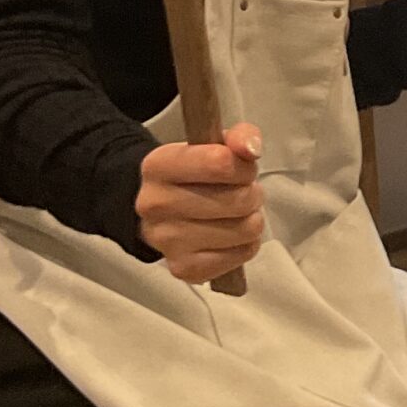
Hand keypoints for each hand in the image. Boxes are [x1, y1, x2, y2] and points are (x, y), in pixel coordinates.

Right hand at [137, 122, 264, 283]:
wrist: (161, 213)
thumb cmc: (193, 176)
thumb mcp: (212, 146)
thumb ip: (238, 137)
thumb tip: (250, 148)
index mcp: (158, 166)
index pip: (221, 163)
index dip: (244, 166)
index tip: (240, 169)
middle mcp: (155, 204)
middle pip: (239, 200)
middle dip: (251, 194)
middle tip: (240, 193)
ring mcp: (167, 241)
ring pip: (245, 229)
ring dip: (251, 219)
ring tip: (236, 214)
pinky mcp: (184, 269)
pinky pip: (241, 255)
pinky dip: (245, 245)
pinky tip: (231, 236)